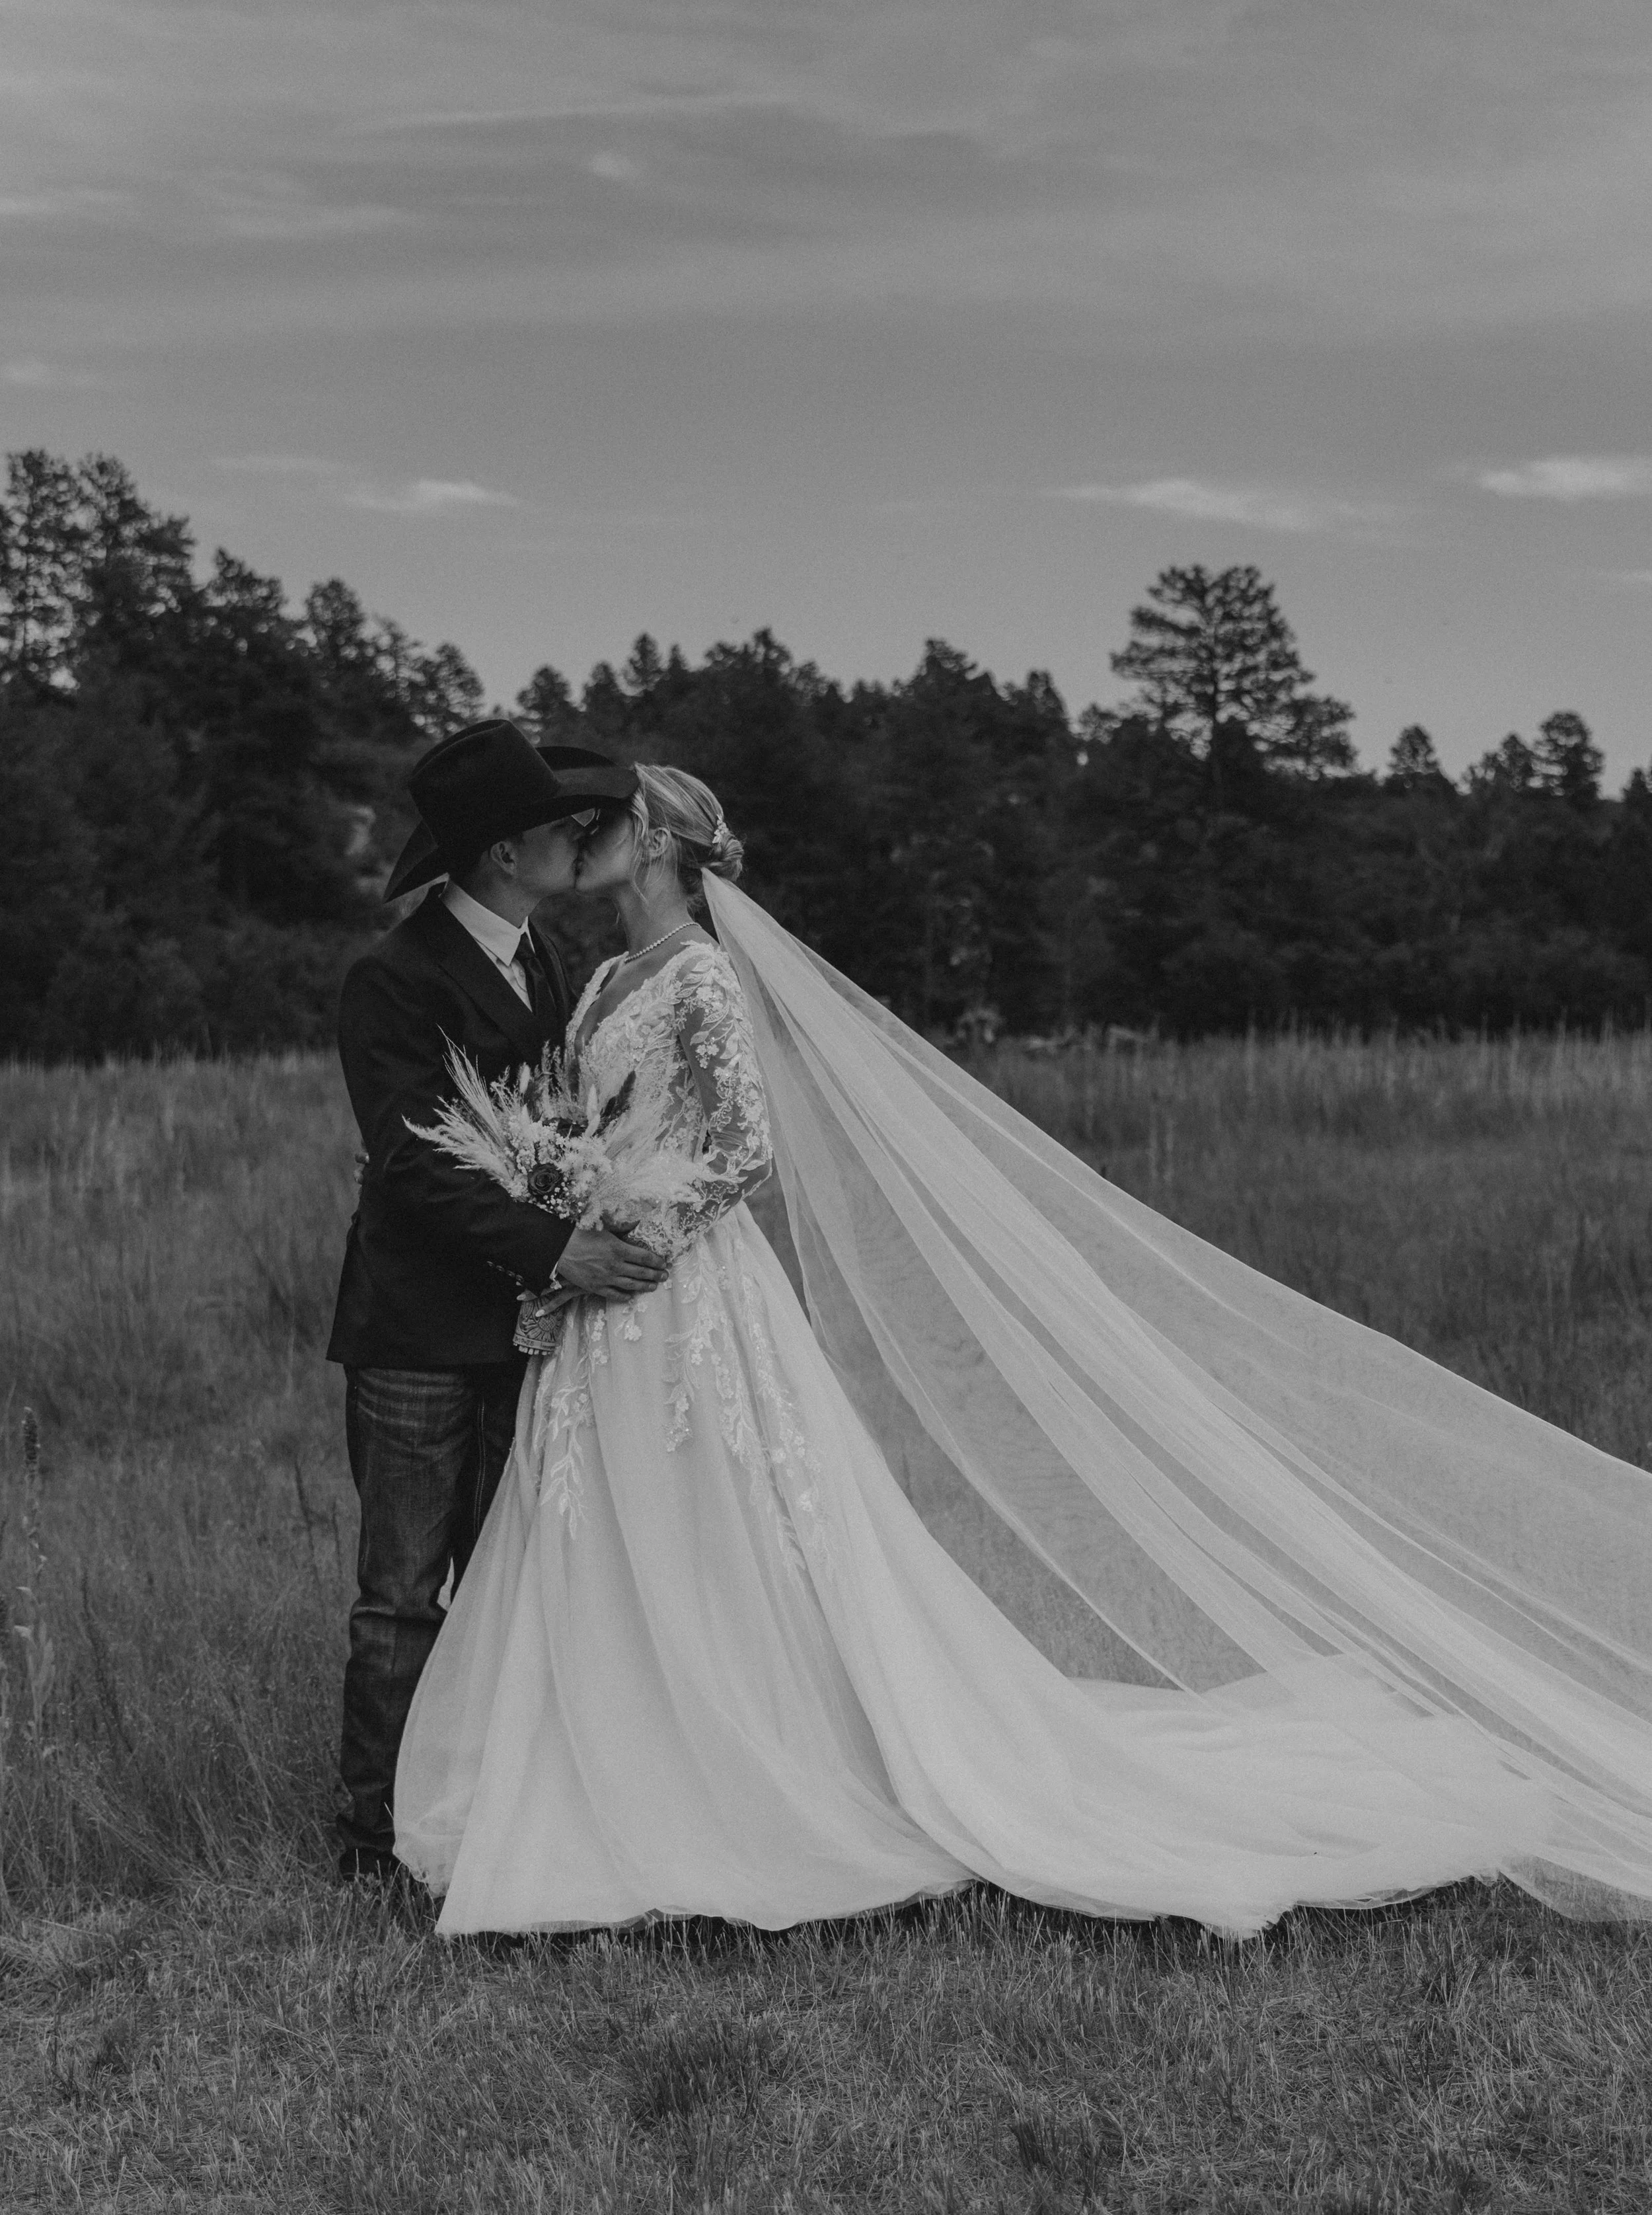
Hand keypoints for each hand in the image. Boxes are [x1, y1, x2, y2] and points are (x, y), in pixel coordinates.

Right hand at [553, 1225, 670, 1299]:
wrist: (560, 1249)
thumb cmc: (581, 1235)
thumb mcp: (604, 1228)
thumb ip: (622, 1228)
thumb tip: (637, 1222)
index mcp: (619, 1248)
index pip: (645, 1257)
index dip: (657, 1261)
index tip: (664, 1263)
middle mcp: (615, 1265)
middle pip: (641, 1272)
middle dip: (656, 1275)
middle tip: (665, 1276)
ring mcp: (606, 1278)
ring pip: (631, 1285)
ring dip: (645, 1286)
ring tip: (654, 1287)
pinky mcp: (596, 1287)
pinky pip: (614, 1294)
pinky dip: (624, 1296)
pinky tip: (631, 1297)